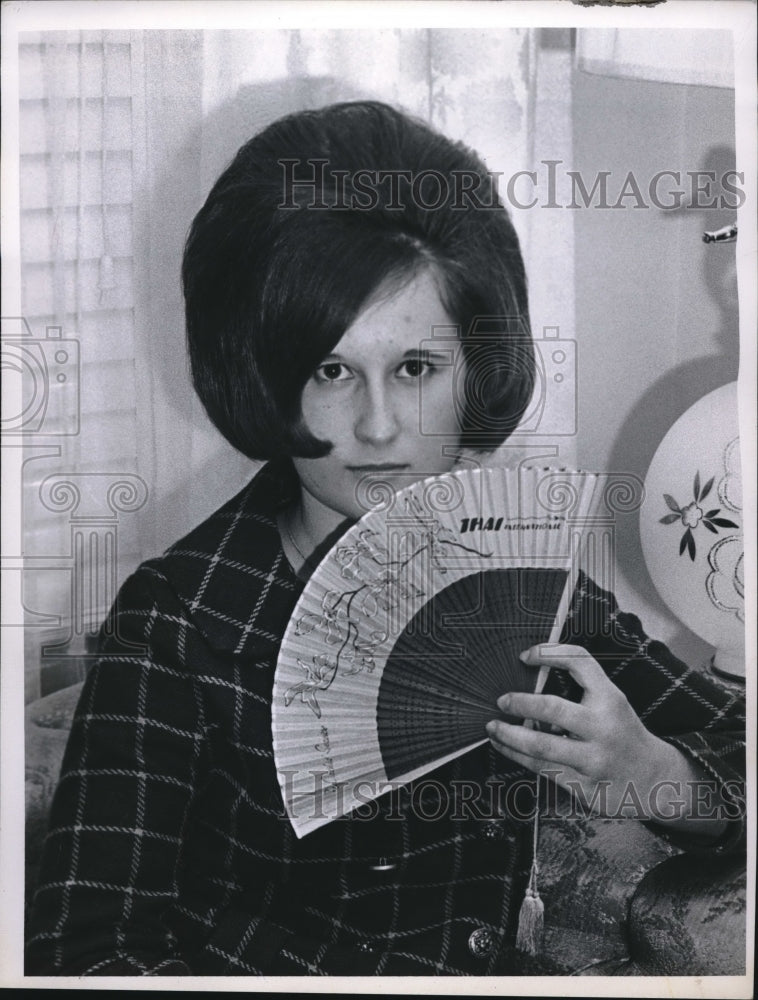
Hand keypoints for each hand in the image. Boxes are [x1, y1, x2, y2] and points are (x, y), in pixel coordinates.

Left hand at [486, 644, 725, 834]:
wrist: (655, 779)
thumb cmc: (622, 733)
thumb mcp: (612, 702)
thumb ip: (582, 687)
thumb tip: (532, 674)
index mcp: (611, 699)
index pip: (579, 662)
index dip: (548, 653)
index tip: (525, 656)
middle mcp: (603, 728)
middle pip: (552, 709)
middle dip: (520, 703)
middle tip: (502, 700)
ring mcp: (593, 759)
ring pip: (540, 746)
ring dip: (509, 735)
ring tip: (492, 727)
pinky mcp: (584, 786)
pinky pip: (542, 769)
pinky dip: (517, 756)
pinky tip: (504, 747)